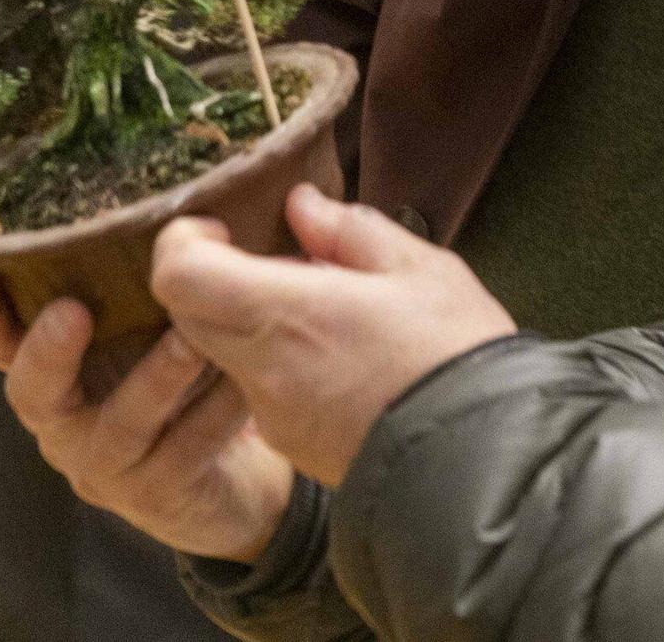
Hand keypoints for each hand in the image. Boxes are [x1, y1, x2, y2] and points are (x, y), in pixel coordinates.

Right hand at [0, 270, 294, 563]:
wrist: (238, 479)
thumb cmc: (191, 379)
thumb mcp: (160, 324)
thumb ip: (150, 279)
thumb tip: (179, 209)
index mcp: (59, 373)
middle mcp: (67, 422)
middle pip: (34, 393)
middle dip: (47, 352)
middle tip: (72, 310)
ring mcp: (107, 466)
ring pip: (120, 424)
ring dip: (156, 378)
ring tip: (192, 338)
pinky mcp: (157, 496)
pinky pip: (184, 452)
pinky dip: (216, 414)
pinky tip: (246, 382)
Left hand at [150, 184, 516, 486]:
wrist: (484, 456)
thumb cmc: (455, 351)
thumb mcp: (419, 267)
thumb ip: (349, 230)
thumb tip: (301, 208)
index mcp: (287, 313)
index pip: (179, 276)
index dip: (181, 243)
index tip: (218, 228)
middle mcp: (263, 369)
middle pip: (187, 316)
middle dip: (212, 280)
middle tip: (272, 260)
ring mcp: (273, 415)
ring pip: (225, 353)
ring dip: (252, 323)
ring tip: (326, 309)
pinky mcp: (292, 445)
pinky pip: (261, 390)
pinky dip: (280, 362)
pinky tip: (340, 355)